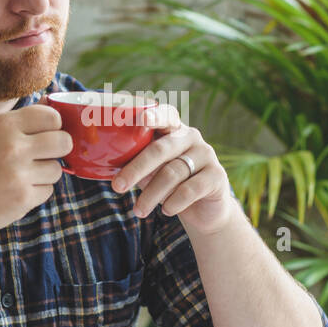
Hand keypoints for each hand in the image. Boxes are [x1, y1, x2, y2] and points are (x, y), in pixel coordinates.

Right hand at [0, 104, 72, 232]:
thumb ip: (22, 121)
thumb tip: (52, 105)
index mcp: (4, 124)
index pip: (53, 117)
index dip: (54, 126)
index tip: (47, 134)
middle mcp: (13, 146)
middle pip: (64, 142)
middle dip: (59, 149)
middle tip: (44, 155)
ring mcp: (18, 174)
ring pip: (56, 169)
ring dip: (44, 174)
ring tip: (21, 175)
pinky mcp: (22, 198)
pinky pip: (47, 191)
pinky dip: (36, 192)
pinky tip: (15, 191)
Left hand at [111, 105, 235, 236]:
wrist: (205, 210)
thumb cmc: (170, 185)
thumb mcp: (151, 172)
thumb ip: (137, 164)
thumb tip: (109, 171)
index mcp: (173, 129)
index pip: (164, 116)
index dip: (153, 116)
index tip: (140, 119)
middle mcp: (191, 137)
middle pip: (161, 149)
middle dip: (136, 169)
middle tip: (117, 186)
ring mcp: (206, 155)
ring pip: (172, 173)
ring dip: (151, 195)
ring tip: (138, 211)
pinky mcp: (217, 176)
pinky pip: (189, 189)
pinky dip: (173, 202)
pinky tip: (166, 210)